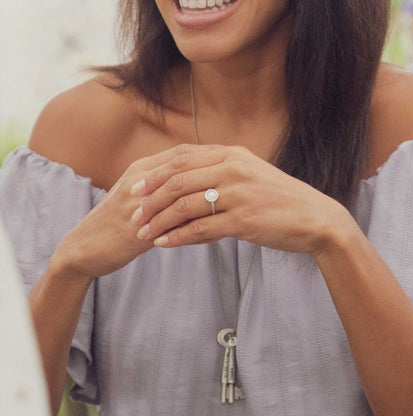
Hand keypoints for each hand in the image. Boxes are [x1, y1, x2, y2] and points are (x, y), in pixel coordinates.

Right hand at [50, 145, 220, 277]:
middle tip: (242, 180)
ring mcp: (138, 205)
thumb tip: (197, 182)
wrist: (85, 247)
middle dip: (215, 173)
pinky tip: (216, 234)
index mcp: (140, 169)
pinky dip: (196, 228)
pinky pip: (174, 226)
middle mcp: (140, 181)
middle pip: (185, 169)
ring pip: (182, 197)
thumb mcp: (138, 196)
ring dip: (208, 202)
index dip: (211, 157)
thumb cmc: (115, 221)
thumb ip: (164, 186)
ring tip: (234, 208)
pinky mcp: (137, 230)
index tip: (235, 163)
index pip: (182, 154)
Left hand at [129, 143, 349, 256]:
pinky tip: (163, 244)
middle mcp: (232, 168)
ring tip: (142, 233)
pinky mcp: (243, 219)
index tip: (135, 187)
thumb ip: (220, 173)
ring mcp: (238, 193)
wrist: (315, 218)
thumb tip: (187, 183)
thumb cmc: (279, 198)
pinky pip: (200, 228)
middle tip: (133, 213)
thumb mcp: (250, 175)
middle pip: (177, 180)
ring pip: (184, 205)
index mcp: (232, 154)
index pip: (182, 159)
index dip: (154, 173)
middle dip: (150, 198)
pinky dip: (178, 237)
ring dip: (159, 220)